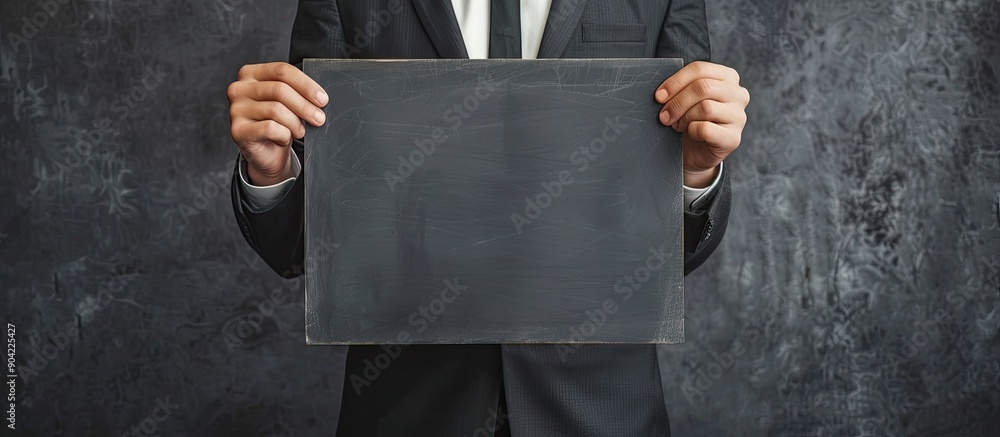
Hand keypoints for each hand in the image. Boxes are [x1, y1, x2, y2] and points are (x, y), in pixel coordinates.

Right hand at [227, 62, 328, 185]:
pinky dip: (284, 134)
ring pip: (276, 109)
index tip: (322, 98)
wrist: (267, 153)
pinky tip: (284, 138)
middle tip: (319, 118)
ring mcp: (235, 109)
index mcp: (251, 74)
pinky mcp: (238, 130)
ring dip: (295, 123)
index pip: (281, 70)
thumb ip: (297, 91)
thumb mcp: (288, 102)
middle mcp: (239, 89)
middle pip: (280, 89)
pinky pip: (269, 128)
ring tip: (300, 131)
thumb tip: (319, 96)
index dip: (306, 84)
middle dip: (305, 106)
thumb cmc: (278, 124)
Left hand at [654, 61, 749, 187]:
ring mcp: (739, 116)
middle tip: (664, 115)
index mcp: (727, 77)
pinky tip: (691, 133)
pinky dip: (692, 131)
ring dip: (684, 117)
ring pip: (705, 107)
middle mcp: (738, 94)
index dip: (675, 81)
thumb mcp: (687, 98)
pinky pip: (706, 129)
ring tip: (677, 125)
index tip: (659, 96)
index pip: (700, 69)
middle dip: (677, 102)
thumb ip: (683, 87)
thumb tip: (662, 91)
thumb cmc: (691, 120)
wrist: (696, 152)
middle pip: (702, 87)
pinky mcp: (733, 138)